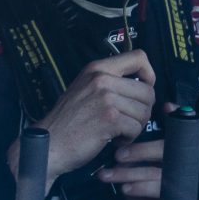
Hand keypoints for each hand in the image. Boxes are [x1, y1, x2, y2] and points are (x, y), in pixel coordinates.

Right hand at [9, 50, 155, 184]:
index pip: (139, 57)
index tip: (142, 89)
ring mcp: (106, 99)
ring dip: (135, 126)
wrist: (49, 143)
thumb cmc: (67, 120)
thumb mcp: (84, 87)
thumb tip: (141, 83)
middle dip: (143, 110)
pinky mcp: (110, 120)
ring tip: (119, 131)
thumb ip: (109, 80)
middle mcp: (102, 79)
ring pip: (144, 112)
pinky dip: (128, 138)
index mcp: (98, 68)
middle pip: (148, 91)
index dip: (149, 75)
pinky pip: (136, 128)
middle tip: (128, 120)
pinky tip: (115, 140)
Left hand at [97, 119, 198, 199]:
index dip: (176, 119)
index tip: (164, 108)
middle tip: (117, 154)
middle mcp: (191, 168)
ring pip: (161, 171)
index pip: (182, 134)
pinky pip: (162, 189)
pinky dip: (142, 187)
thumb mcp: (141, 183)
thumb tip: (118, 149)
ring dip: (133, 172)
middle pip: (169, 150)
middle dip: (141, 150)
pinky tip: (126, 189)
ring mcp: (192, 185)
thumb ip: (133, 165)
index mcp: (183, 159)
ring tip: (110, 175)